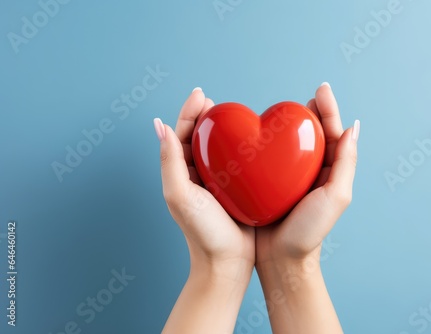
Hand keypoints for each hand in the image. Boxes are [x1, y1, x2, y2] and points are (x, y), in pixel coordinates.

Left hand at [156, 88, 254, 333]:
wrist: (227, 262)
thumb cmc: (203, 232)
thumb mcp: (180, 195)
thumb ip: (169, 161)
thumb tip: (159, 125)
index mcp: (180, 173)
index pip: (181, 135)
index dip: (189, 112)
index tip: (201, 94)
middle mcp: (196, 175)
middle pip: (199, 137)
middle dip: (205, 117)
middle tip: (216, 102)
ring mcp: (216, 182)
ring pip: (218, 148)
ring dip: (223, 130)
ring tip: (233, 115)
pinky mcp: (236, 190)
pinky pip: (238, 163)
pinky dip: (241, 148)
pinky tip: (253, 141)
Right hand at [255, 82, 358, 333]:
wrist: (280, 257)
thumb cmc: (309, 231)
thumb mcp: (336, 196)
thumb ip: (346, 163)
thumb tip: (354, 127)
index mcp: (330, 172)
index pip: (332, 134)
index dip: (329, 110)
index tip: (321, 89)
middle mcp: (312, 172)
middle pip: (314, 135)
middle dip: (313, 113)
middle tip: (309, 96)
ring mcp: (290, 177)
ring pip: (292, 144)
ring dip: (291, 125)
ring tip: (288, 108)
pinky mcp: (270, 183)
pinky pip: (271, 157)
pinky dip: (269, 142)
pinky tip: (261, 133)